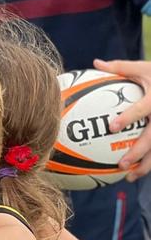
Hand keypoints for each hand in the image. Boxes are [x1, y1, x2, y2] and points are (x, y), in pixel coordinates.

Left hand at [94, 58, 150, 179]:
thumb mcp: (145, 68)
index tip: (113, 127)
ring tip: (128, 177)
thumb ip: (120, 67)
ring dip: (145, 166)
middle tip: (122, 163)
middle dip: (138, 152)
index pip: (141, 109)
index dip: (128, 117)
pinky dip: (148, 164)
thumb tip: (95, 63)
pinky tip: (135, 174)